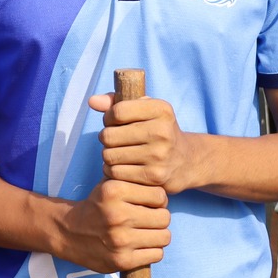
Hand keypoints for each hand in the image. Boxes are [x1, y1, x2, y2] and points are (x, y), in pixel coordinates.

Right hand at [52, 179, 168, 272]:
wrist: (68, 232)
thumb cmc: (97, 207)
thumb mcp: (109, 184)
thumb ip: (134, 181)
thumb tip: (164, 185)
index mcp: (114, 191)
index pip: (160, 195)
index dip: (159, 200)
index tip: (151, 204)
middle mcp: (116, 215)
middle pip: (164, 217)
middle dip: (160, 218)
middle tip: (150, 220)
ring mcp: (119, 240)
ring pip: (164, 237)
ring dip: (158, 235)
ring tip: (147, 233)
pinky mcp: (121, 260)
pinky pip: (157, 254)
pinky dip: (152, 251)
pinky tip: (141, 246)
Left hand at [90, 93, 204, 192]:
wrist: (185, 161)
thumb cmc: (158, 131)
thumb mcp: (145, 110)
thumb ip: (116, 102)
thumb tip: (92, 101)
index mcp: (161, 109)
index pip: (117, 111)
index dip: (108, 117)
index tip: (114, 122)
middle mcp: (162, 131)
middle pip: (109, 135)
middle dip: (106, 138)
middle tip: (115, 140)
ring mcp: (159, 156)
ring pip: (109, 156)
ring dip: (108, 155)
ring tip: (118, 153)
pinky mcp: (154, 176)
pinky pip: (115, 173)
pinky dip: (113, 170)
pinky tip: (122, 166)